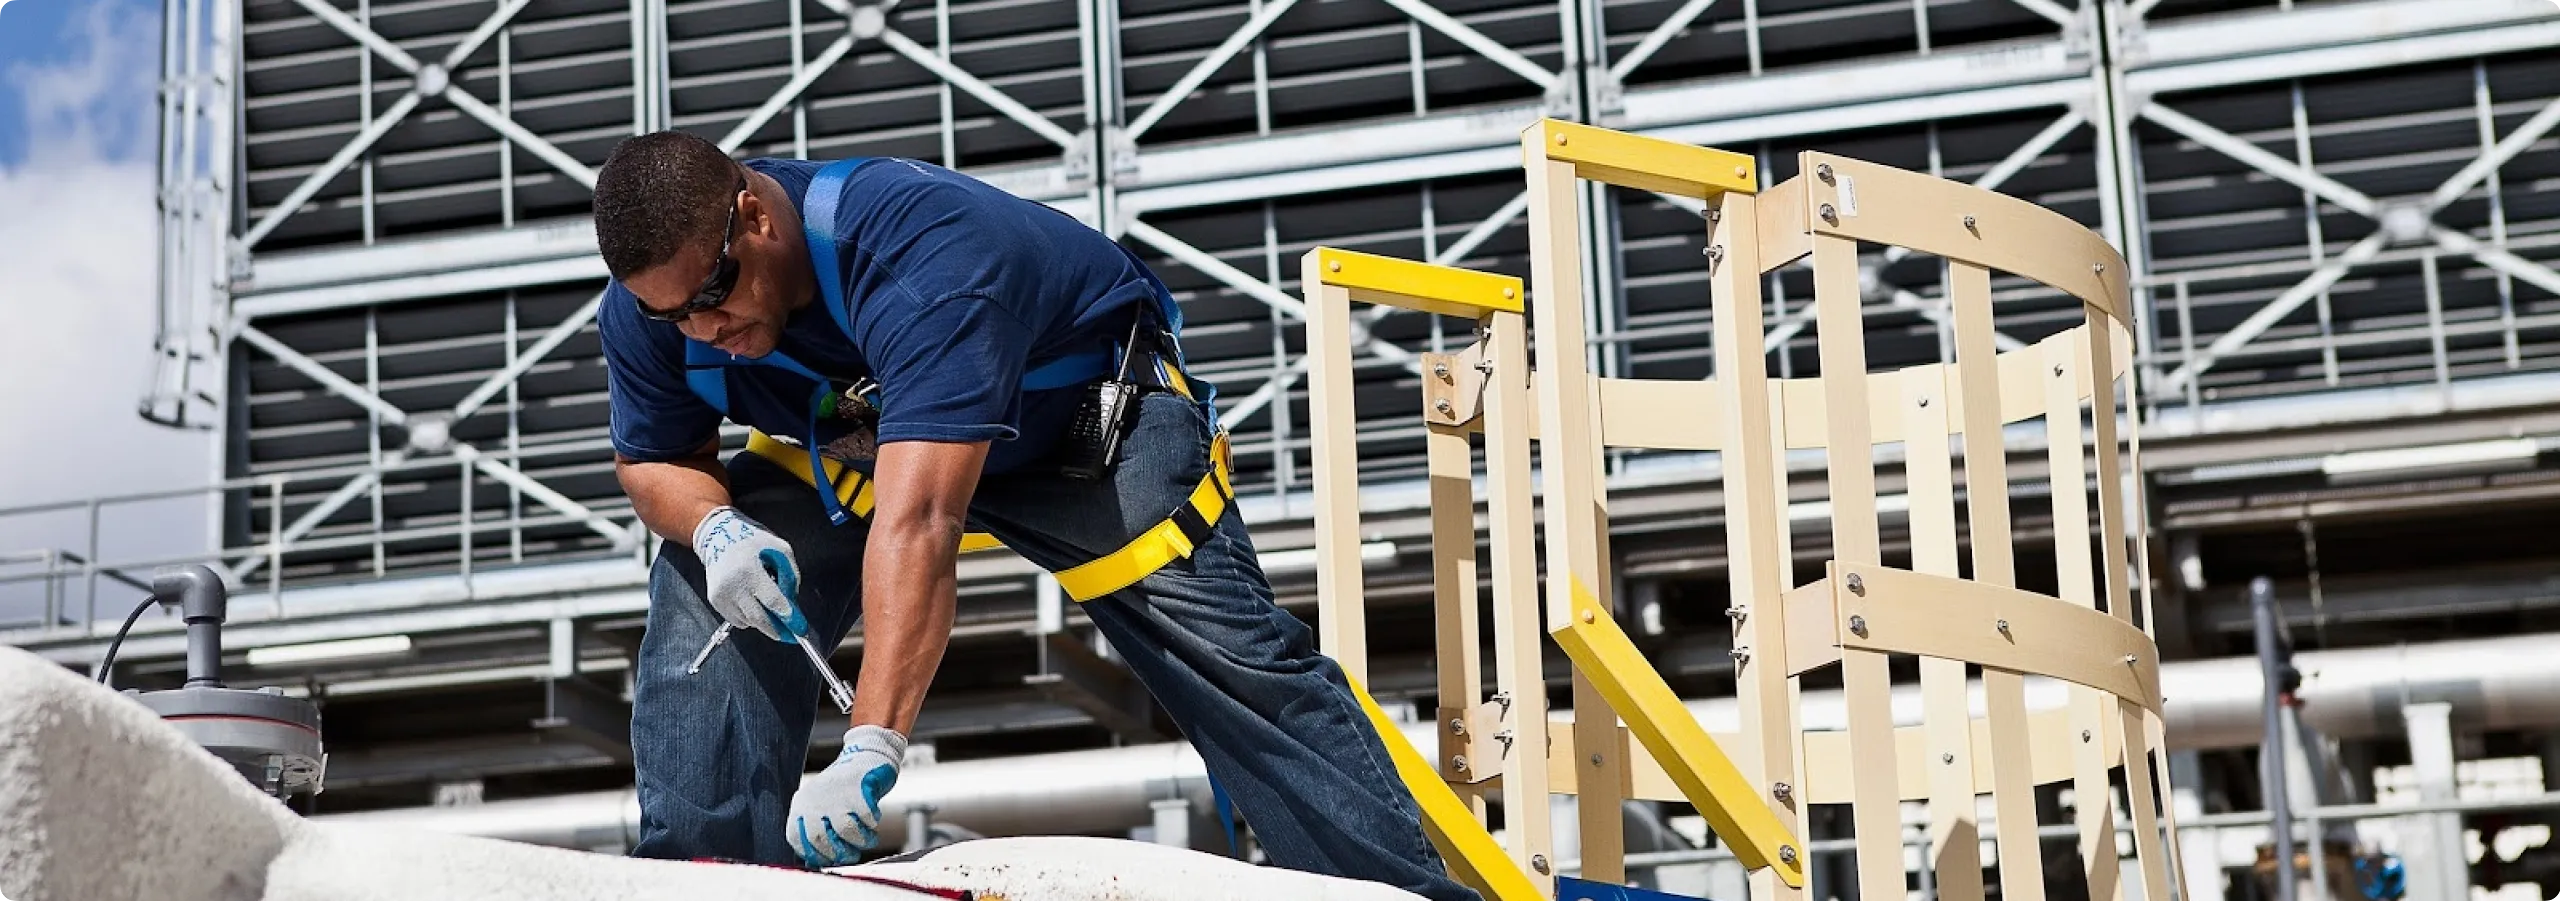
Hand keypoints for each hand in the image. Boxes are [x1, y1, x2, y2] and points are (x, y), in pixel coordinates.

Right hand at [691, 506, 805, 640]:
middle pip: (759, 619)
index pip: (772, 601)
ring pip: (749, 621)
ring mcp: (721, 595)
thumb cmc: (752, 542)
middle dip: (777, 630)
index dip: (788, 618)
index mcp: (750, 570)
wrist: (719, 537)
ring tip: (766, 603)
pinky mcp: (715, 601)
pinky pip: (737, 620)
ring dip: (763, 620)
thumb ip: (790, 576)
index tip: (800, 630)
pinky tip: (751, 600)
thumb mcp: (780, 550)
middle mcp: (733, 585)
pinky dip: (749, 617)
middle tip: (790, 634)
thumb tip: (793, 604)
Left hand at [789, 724, 907, 866]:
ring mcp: (836, 794)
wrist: (866, 755)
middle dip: (841, 853)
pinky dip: (872, 824)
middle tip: (853, 855)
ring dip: (861, 841)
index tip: (831, 859)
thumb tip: (815, 861)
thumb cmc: (844, 789)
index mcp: (802, 804)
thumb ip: (817, 830)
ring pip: (846, 831)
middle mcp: (815, 799)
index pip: (798, 839)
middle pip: (822, 839)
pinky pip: (867, 819)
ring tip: (869, 839)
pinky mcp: (858, 790)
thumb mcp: (822, 805)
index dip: (815, 855)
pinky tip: (873, 819)